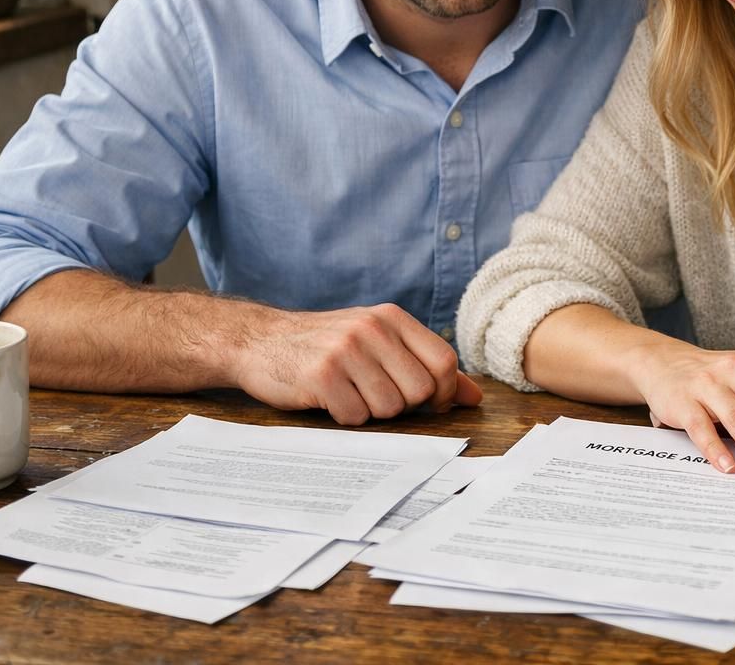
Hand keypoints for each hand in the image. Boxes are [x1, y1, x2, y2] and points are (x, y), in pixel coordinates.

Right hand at [229, 303, 482, 423]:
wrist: (261, 340)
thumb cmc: (328, 346)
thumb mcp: (379, 343)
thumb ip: (426, 365)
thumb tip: (474, 396)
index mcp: (392, 317)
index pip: (444, 361)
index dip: (442, 392)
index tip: (426, 403)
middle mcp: (372, 328)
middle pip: (420, 390)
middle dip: (403, 406)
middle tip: (375, 395)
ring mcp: (346, 350)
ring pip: (389, 408)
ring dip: (371, 412)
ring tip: (349, 393)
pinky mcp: (321, 375)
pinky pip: (356, 416)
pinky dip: (345, 417)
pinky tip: (329, 399)